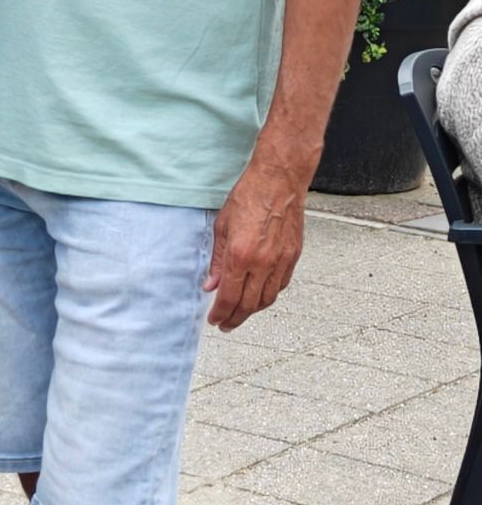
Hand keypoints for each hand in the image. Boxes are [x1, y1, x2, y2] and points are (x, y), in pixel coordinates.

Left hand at [204, 157, 306, 330]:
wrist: (279, 180)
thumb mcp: (222, 227)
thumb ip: (217, 260)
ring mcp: (281, 261)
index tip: (215, 320)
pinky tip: (259, 295)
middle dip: (235, 319)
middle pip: (249, 304)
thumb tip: (211, 284)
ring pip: (267, 299)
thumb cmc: (250, 196)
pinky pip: (281, 285)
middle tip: (226, 324)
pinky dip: (268, 295)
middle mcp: (262, 262)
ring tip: (241, 313)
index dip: (220, 314)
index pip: (229, 297)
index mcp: (240, 255)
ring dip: (252, 310)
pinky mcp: (293, 256)